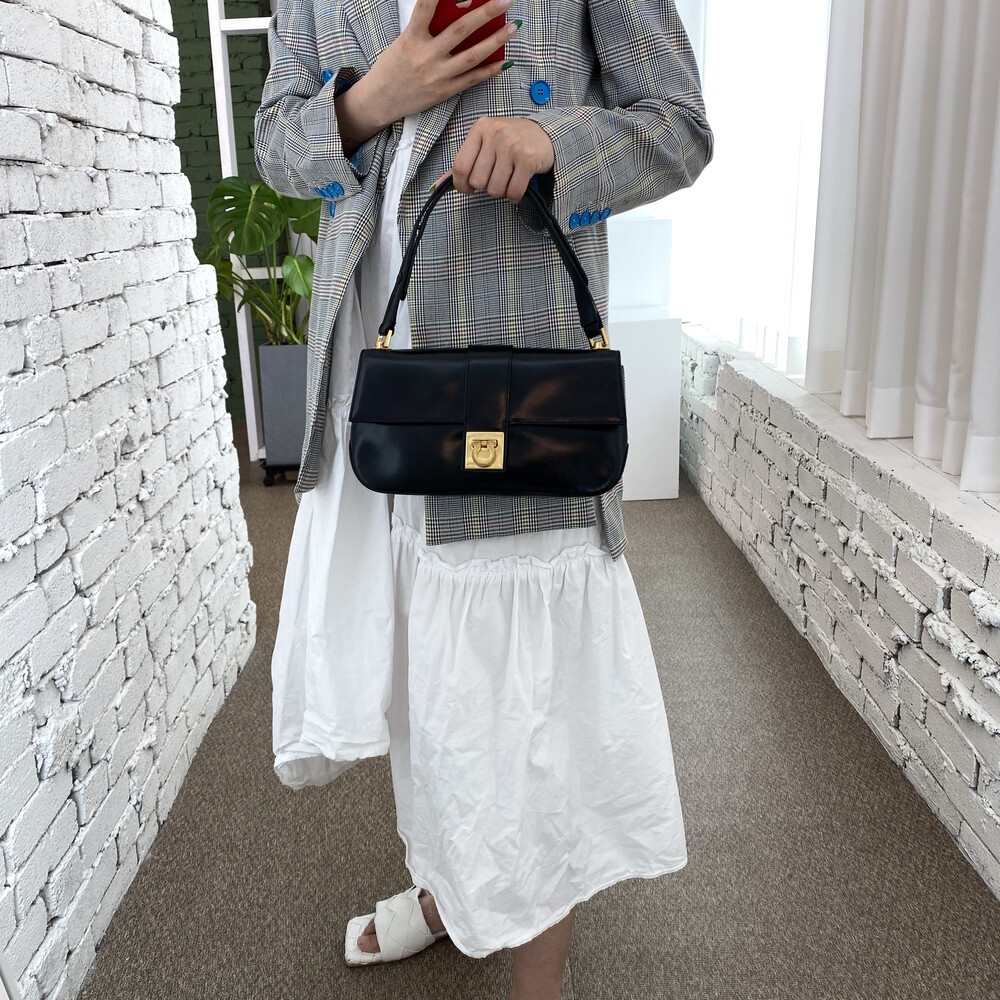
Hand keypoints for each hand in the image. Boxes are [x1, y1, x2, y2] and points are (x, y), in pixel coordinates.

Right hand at [365, 0, 517, 123]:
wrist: (382, 100)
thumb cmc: (393, 66)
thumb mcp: (404, 41)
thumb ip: (427, 28)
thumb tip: (457, 12)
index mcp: (412, 39)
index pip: (426, 8)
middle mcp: (426, 57)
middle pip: (461, 30)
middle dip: (486, 13)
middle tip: (505, 0)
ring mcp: (438, 76)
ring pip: (472, 56)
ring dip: (496, 40)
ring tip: (513, 27)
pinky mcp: (445, 91)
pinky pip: (472, 79)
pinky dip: (491, 70)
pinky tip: (505, 60)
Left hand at [430, 117, 554, 202]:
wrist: (546, 135)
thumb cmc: (511, 142)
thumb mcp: (485, 144)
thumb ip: (464, 163)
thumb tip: (438, 186)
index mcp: (480, 128)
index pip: (460, 166)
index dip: (461, 185)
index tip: (468, 188)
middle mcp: (495, 133)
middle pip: (478, 181)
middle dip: (487, 186)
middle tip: (497, 177)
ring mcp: (512, 145)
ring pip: (495, 189)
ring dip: (502, 191)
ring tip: (509, 179)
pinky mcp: (528, 159)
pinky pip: (513, 192)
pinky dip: (515, 196)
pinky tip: (518, 186)